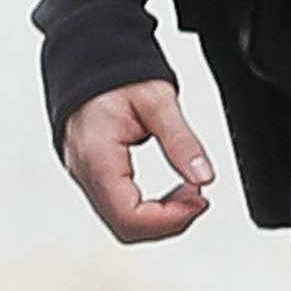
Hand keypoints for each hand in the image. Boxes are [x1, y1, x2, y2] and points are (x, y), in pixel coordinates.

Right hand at [55, 82, 204, 246]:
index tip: (201, 200)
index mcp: (97, 157)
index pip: (128, 215)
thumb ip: (182, 141)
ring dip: (162, 216)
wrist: (89, 64)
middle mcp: (86, 172)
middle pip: (125, 226)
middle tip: (200, 198)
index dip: (170, 218)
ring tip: (191, 192)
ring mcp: (87, 176)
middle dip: (169, 221)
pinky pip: (120, 207)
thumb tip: (205, 177)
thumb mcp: (159, 101)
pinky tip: (174, 192)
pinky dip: (150, 208)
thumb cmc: (117, 78)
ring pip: (122, 221)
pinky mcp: (94, 175)